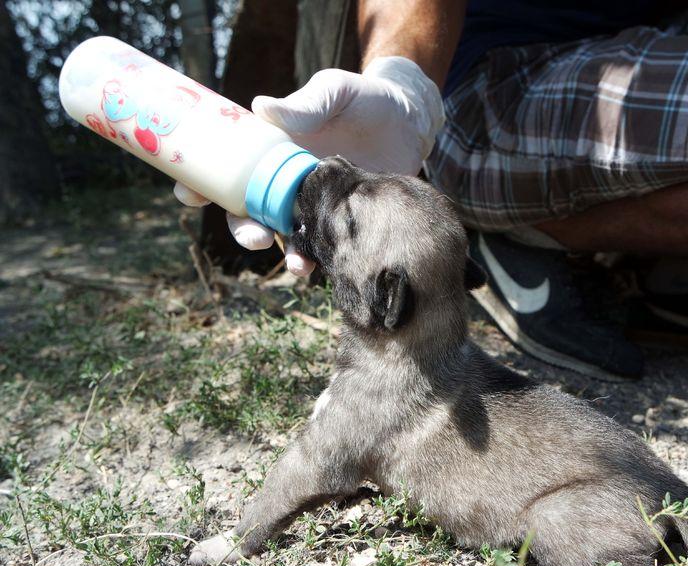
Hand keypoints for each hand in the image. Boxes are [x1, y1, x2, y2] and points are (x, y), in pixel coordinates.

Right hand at [174, 57, 442, 275]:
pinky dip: (319, 261)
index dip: (202, 183)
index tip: (189, 195)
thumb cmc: (366, 100)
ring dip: (284, 254)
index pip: (227, 169)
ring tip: (298, 264)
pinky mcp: (342, 222)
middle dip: (243, 230)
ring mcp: (313, 205)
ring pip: (285, 237)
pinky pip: (323, 247)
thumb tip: (261, 106)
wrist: (412, 124)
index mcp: (271, 150)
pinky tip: (322, 267)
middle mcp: (285, 182)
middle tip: (255, 238)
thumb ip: (307, 102)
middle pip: (249, 212)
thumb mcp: (335, 91)